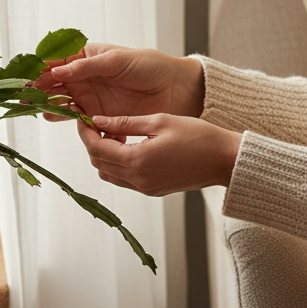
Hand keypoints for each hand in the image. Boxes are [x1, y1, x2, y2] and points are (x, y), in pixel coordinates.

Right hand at [36, 43, 204, 121]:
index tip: (27, 77)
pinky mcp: (102, 118)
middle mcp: (86, 79)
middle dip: (38, 90)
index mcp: (88, 58)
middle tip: (24, 98)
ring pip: (63, 103)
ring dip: (49, 106)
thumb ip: (88, 67)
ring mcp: (92, 100)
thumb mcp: (118, 60)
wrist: (178, 90)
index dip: (41, 69)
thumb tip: (58, 70)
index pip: (57, 63)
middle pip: (54, 85)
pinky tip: (61, 122)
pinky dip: (69, 123)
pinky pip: (80, 122)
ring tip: (40, 110)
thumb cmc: (150, 66)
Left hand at [76, 113, 240, 195]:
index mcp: (137, 161)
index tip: (82, 117)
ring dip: (104, 154)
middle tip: (95, 123)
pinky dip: (118, 163)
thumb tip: (97, 120)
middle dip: (92, 142)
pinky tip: (128, 145)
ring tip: (113, 133)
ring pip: (109, 173)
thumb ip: (125, 122)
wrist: (224, 160)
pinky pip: (124, 179)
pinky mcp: (153, 190)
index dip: (85, 132)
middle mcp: (138, 179)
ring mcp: (145, 188)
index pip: (96, 148)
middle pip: (98, 163)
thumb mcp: (159, 121)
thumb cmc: (197, 136)